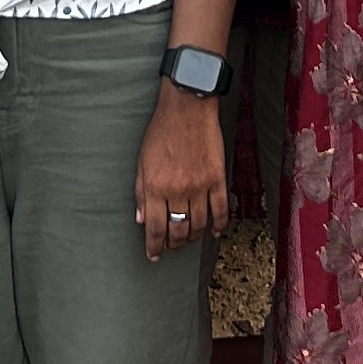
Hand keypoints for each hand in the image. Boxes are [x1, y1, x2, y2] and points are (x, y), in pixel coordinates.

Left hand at [137, 87, 228, 258]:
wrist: (187, 108)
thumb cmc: (161, 130)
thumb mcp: (142, 161)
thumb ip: (141, 192)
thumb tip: (141, 219)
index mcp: (155, 186)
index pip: (155, 228)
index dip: (154, 246)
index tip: (154, 255)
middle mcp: (178, 190)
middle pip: (178, 230)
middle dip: (173, 244)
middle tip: (171, 247)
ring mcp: (200, 186)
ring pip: (199, 224)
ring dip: (193, 237)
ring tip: (189, 239)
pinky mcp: (217, 179)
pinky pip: (221, 210)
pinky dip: (219, 225)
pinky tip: (214, 232)